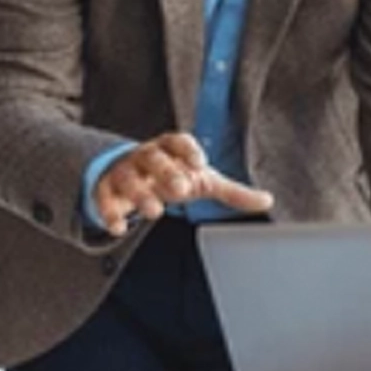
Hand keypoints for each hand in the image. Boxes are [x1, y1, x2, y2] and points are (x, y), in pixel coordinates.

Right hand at [93, 132, 272, 236]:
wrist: (132, 177)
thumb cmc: (173, 175)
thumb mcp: (204, 181)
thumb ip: (234, 192)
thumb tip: (268, 201)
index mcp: (171, 149)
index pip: (178, 141)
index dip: (188, 150)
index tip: (200, 162)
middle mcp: (146, 156)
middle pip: (153, 158)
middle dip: (167, 172)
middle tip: (181, 190)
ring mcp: (124, 172)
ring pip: (128, 177)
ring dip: (140, 194)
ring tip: (155, 212)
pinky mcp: (106, 190)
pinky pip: (103, 198)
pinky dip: (109, 213)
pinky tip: (118, 229)